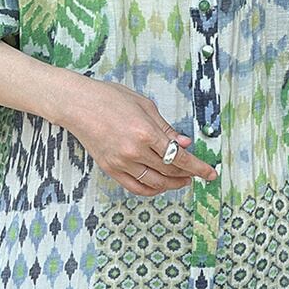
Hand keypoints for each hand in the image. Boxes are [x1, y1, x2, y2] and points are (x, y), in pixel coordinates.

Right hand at [60, 80, 218, 195]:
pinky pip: (135, 187)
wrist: (77, 104)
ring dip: (172, 185)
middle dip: (188, 175)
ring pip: (154, 183)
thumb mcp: (145, 106)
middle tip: (197, 174)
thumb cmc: (110, 98)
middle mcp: (135, 151)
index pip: (180, 157)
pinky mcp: (110, 168)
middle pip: (170, 172)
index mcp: (146, 132)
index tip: (210, 174)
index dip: (198, 168)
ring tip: (181, 181)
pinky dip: (151, 190)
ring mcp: (121, 162)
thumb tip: (185, 143)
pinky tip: (160, 185)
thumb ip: (166, 128)